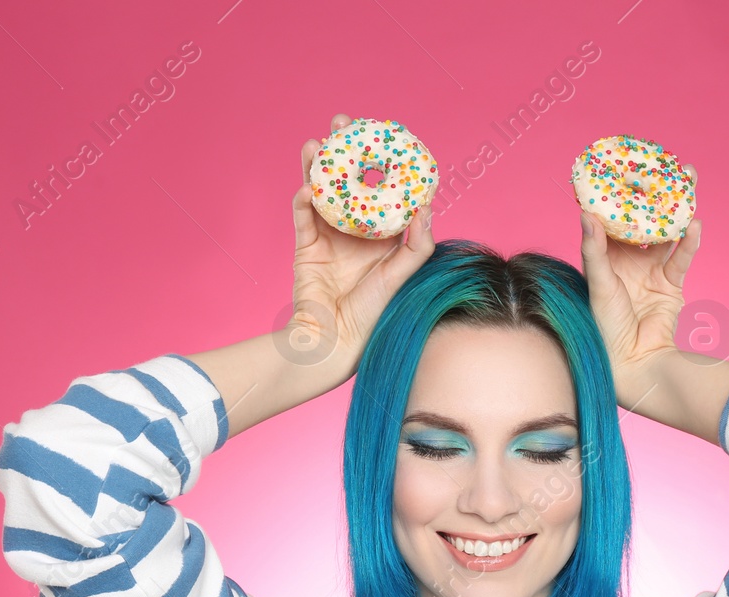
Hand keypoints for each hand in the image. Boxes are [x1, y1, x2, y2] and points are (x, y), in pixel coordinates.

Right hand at [286, 113, 435, 380]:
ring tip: (316, 144)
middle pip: (347, 179)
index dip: (380, 159)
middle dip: (344, 149)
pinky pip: (303, 216)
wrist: (337, 341)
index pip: (381, 187)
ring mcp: (328, 235)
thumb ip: (417, 243)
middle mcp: (355, 229)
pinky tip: (307, 187)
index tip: (382, 132)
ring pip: (321, 190)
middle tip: (342, 122)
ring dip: (316, 166)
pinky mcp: (305, 246)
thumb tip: (425, 207)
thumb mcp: (403, 274)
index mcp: (381, 233)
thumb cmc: (376, 312)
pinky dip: (304, 200)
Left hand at [577, 162, 700, 408]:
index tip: (626, 168)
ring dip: (678, 210)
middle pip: (645, 221)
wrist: (632, 362)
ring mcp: (651, 272)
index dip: (620, 195)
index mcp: (605, 258)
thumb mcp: (598, 282)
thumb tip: (586, 213)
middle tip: (667, 166)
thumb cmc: (604, 327)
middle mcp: (628, 262)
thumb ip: (595, 249)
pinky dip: (689, 242)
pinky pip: (681, 257)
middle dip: (656, 196)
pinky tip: (694, 224)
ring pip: (667, 233)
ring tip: (688, 183)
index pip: (613, 219)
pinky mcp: (671, 284)